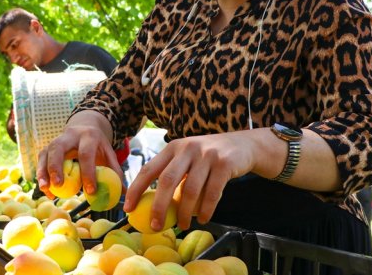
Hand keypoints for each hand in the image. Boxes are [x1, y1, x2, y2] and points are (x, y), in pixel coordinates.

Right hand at [36, 111, 122, 199]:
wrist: (85, 128)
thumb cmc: (98, 146)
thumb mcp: (108, 154)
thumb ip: (115, 172)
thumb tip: (123, 193)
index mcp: (89, 136)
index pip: (86, 154)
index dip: (88, 172)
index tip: (90, 191)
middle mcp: (70, 136)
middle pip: (59, 148)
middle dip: (57, 166)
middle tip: (59, 185)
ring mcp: (56, 140)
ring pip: (46, 152)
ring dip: (43, 171)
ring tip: (46, 189)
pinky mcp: (48, 147)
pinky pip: (41, 159)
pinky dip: (41, 174)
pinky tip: (45, 189)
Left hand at [123, 131, 258, 230]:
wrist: (244, 146)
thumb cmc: (209, 157)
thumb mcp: (188, 158)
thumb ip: (172, 175)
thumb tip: (151, 206)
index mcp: (173, 147)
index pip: (149, 169)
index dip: (136, 189)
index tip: (128, 208)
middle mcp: (187, 148)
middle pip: (167, 180)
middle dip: (158, 206)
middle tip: (155, 225)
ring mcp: (207, 155)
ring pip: (190, 190)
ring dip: (184, 213)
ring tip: (182, 226)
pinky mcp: (225, 164)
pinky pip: (212, 193)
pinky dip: (206, 210)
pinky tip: (202, 219)